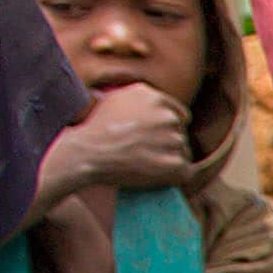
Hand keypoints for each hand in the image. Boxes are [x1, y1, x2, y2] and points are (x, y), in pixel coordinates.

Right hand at [39, 81, 188, 203]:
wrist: (89, 152)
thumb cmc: (96, 129)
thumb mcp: (114, 98)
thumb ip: (138, 96)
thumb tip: (149, 98)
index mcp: (155, 98)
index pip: (178, 114)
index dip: (167, 128)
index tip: (156, 138)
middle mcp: (168, 116)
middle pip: (180, 133)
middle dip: (167, 143)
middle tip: (145, 153)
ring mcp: (174, 139)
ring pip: (183, 152)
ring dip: (169, 159)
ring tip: (144, 163)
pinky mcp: (176, 163)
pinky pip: (184, 171)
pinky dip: (173, 176)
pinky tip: (153, 175)